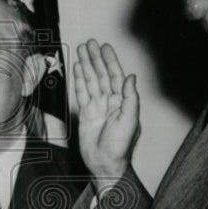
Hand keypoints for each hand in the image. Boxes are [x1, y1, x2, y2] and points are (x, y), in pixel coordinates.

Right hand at [74, 40, 139, 189]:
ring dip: (86, 65)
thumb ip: (130, 98)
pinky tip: (76, 69)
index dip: (109, 61)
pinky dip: (79, 80)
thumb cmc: (120, 148)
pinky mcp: (86, 114)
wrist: (104, 165)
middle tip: (89, 43)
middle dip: (95, 59)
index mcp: (122, 102)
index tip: (104, 47)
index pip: (115, 76)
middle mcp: (110, 102)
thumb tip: (130, 77)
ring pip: (90, 81)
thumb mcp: (130, 122)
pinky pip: (81, 93)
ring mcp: (97, 107)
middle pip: (101, 75)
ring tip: (81, 50)